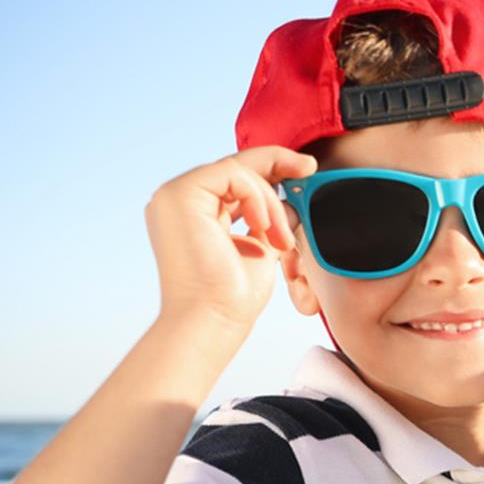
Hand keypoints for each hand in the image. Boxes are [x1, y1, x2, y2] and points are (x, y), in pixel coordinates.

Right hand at [145, 145, 314, 332]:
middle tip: (310, 167)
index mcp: (195, 213)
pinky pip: (233, 174)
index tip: (306, 169)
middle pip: (234, 166)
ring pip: (238, 171)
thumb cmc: (234, 298)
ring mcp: (174, 195)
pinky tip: (265, 229)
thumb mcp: (260, 249)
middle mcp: (179, 201)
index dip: (270, 168)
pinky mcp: (178, 194)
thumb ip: (266, 222)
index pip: (234, 180)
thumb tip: (288, 202)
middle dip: (276, 163)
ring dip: (270, 202)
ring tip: (281, 241)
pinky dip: (258, 198)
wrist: (213, 321)